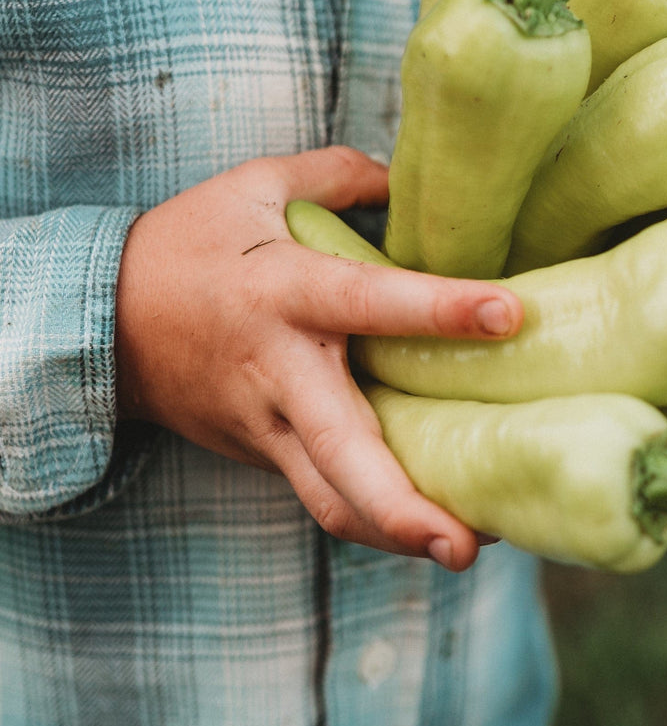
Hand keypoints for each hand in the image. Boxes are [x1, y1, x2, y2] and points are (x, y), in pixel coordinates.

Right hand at [114, 145, 523, 570]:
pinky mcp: (260, 453)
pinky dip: (374, 516)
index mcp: (283, 293)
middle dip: (404, 506)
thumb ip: (339, 175)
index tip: (511, 315)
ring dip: (396, 534)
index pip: (370, 301)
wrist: (96, 322)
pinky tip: (428, 525)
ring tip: (467, 551)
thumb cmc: (186, 245)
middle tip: (469, 542)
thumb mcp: (253, 185)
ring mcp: (265, 425)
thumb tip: (410, 177)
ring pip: (330, 498)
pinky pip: (322, 492)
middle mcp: (278, 372)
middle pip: (343, 453)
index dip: (439, 308)